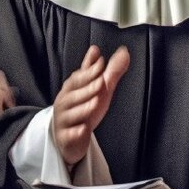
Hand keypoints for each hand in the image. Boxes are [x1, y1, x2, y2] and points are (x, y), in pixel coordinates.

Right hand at [52, 44, 129, 167]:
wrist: (71, 138)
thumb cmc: (85, 108)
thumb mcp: (100, 90)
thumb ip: (109, 72)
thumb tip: (124, 51)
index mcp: (70, 90)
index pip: (78, 78)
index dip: (89, 71)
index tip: (101, 63)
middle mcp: (64, 103)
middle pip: (73, 95)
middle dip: (87, 88)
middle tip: (102, 82)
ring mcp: (64, 121)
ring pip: (71, 114)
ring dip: (83, 108)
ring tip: (95, 103)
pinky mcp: (66, 138)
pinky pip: (69, 135)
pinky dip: (75, 132)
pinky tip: (83, 129)